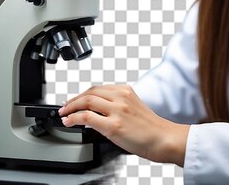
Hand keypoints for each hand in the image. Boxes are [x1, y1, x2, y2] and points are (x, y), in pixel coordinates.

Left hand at [58, 84, 188, 165]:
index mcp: (126, 91)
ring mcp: (117, 111)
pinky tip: (69, 122)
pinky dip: (74, 118)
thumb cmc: (151, 128)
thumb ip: (117, 106)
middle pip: (90, 92)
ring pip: (86, 101)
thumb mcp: (134, 109)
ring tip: (64, 114)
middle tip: (65, 107)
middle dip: (73, 100)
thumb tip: (97, 112)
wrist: (164, 139)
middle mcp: (121, 97)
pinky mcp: (113, 125)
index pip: (98, 88)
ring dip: (70, 107)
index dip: (82, 94)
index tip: (75, 100)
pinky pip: (87, 117)